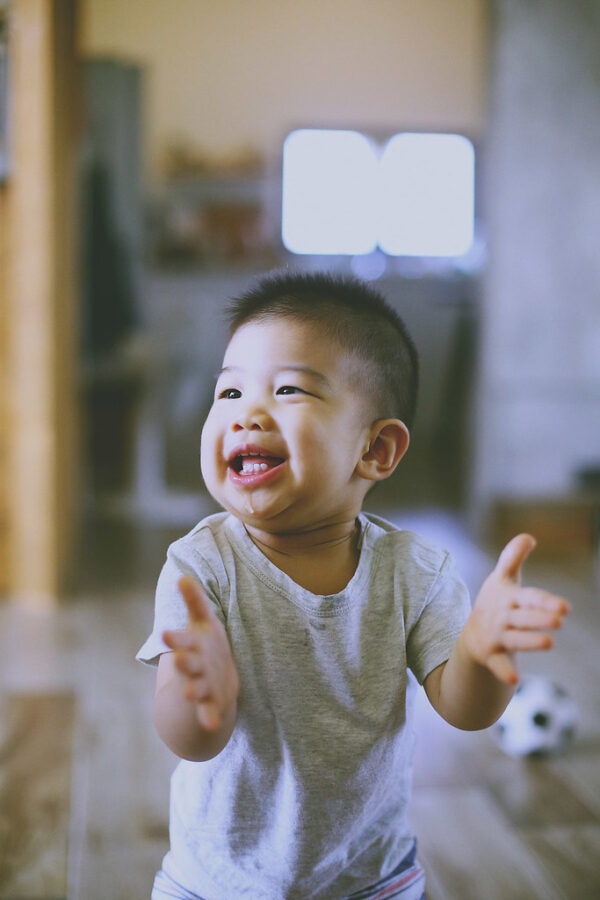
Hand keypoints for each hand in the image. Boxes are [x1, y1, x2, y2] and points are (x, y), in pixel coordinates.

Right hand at [163, 576, 238, 731]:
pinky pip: (209, 712)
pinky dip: (209, 719)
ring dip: (193, 690)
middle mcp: (193, 666)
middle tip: (178, 659)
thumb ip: (194, 601)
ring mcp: (201, 686)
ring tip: (189, 694)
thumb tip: (183, 576)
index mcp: (191, 645)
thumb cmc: (205, 646)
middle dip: (184, 661)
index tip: (165, 633)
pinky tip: (212, 726)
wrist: (209, 683)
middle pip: (188, 663)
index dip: (175, 638)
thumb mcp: (202, 622)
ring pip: (196, 688)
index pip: (181, 640)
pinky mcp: (211, 703)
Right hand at [462, 534, 570, 684]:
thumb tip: (529, 537)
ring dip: (530, 641)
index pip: (529, 598)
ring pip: (515, 640)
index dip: (546, 601)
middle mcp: (502, 617)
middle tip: (560, 620)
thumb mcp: (502, 579)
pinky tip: (515, 680)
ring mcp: (496, 636)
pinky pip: (497, 665)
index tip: (566, 607)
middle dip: (540, 619)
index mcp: (508, 597)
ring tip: (550, 643)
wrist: (472, 634)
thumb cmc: (495, 603)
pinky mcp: (490, 656)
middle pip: (523, 618)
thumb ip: (512, 557)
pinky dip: (504, 671)